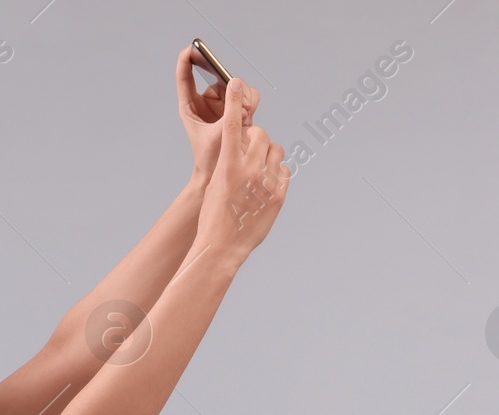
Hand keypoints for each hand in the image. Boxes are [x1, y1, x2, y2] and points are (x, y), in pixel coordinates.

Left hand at [178, 46, 257, 181]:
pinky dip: (250, 101)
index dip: (186, 60)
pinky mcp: (236, 110)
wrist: (219, 175)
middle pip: (218, 77)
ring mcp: (221, 105)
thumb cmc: (210, 159)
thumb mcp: (217, 136)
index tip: (191, 48)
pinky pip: (247, 96)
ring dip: (243, 94)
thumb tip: (244, 102)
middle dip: (230, 82)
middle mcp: (205, 103)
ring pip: (236, 86)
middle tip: (235, 87)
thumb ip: (230, 116)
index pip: (185, 78)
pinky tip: (249, 115)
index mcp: (190, 107)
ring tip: (245, 111)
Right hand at [193, 78, 288, 264]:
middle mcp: (248, 170)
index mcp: (227, 166)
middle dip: (256, 140)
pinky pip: (284, 171)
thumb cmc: (214, 216)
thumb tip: (249, 148)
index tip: (236, 82)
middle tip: (250, 154)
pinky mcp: (279, 194)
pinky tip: (265, 189)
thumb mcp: (216, 185)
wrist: (223, 246)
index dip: (233, 101)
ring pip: (276, 150)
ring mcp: (266, 182)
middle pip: (261, 135)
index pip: (231, 125)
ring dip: (268, 155)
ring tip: (258, 173)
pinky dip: (276, 175)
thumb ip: (232, 163)